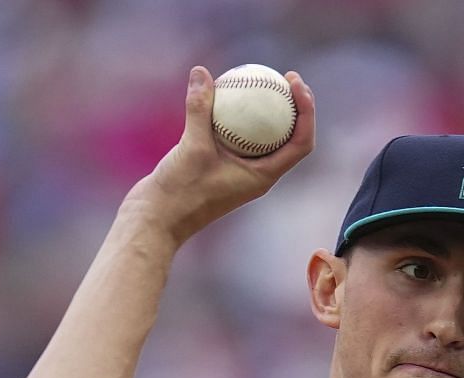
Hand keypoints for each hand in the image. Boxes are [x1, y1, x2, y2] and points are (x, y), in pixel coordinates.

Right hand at [131, 66, 315, 243]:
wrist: (156, 219)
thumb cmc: (179, 194)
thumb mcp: (191, 148)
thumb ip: (199, 109)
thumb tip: (201, 72)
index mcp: (263, 176)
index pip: (300, 143)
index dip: (307, 112)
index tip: (296, 84)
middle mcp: (257, 174)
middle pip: (289, 138)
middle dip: (295, 107)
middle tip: (287, 77)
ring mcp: (239, 170)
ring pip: (263, 137)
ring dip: (268, 110)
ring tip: (261, 80)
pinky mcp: (221, 165)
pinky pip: (237, 135)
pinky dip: (237, 115)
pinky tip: (225, 93)